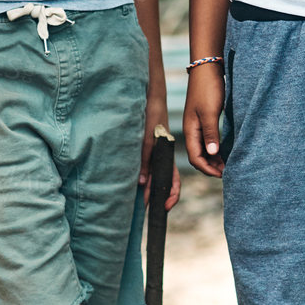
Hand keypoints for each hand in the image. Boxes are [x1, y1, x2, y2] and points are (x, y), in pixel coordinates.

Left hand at [140, 96, 180, 210]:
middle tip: (142, 209)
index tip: (163, 207)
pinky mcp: (145, 146)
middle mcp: (161, 156)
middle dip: (153, 196)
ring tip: (135, 199)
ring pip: (152, 175)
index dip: (171, 195)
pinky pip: (144, 164)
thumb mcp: (147, 138)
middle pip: (161, 181)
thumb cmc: (152, 114)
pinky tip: (130, 180)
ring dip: (145, 187)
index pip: (173, 181)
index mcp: (167, 156)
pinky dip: (139, 174)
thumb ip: (144, 159)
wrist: (150, 96)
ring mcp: (154, 152)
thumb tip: (141, 183)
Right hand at [183, 63, 224, 178]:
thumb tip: (212, 154)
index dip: (207, 168)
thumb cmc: (208, 88)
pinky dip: (215, 148)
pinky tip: (225, 150)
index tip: (222, 174)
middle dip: (211, 166)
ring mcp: (198, 124)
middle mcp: (192, 129)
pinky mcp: (205, 118)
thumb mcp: (210, 112)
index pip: (195, 157)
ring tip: (228, 164)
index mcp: (190, 129)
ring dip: (214, 158)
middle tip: (227, 171)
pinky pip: (208, 139)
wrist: (207, 67)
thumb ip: (211, 133)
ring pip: (204, 148)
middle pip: (198, 155)